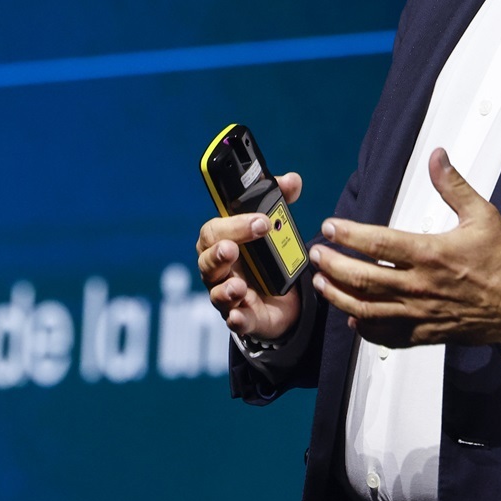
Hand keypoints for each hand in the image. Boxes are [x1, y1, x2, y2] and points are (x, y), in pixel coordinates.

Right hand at [197, 172, 304, 341]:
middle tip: (235, 249)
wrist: (279, 299)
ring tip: (238, 286)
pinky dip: (236, 318)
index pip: (215, 229)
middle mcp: (218, 269)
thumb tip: (292, 180)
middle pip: (208, 258)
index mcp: (222, 242)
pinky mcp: (242, 317)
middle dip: (220, 253)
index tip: (261, 222)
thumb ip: (281, 203)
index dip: (234, 225)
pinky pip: (234, 320)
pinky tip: (239, 315)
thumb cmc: (264, 257)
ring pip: (215, 291)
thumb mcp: (274, 230)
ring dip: (225, 288)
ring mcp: (226, 294)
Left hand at [310, 148, 500, 348]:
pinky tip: (351, 316)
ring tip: (321, 284)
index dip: (348, 235)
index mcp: (431, 254)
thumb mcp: (482, 215)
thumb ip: (453, 185)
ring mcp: (419, 314)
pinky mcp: (423, 334)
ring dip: (338, 296)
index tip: (330, 227)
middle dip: (332, 266)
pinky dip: (363, 327)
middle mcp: (420, 287)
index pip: (378, 243)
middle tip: (316, 255)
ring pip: (366, 309)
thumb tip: (437, 156)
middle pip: (362, 279)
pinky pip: (385, 336)